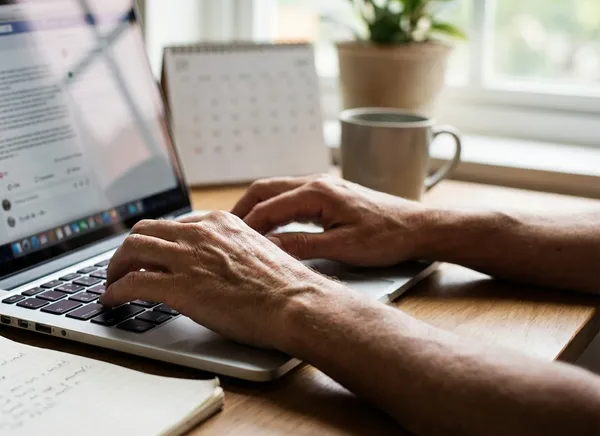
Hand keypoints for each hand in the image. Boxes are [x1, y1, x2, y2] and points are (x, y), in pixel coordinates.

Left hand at [99, 211, 335, 348]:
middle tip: (122, 266)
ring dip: (115, 267)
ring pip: (131, 250)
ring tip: (111, 283)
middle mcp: (199, 233)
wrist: (295, 303)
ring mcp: (187, 258)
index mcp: (218, 222)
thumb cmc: (285, 287)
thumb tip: (214, 266)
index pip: (172, 225)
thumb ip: (228, 251)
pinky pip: (132, 283)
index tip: (150, 255)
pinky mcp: (179, 287)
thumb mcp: (255, 252)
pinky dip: (115, 291)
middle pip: (144, 231)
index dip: (155, 242)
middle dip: (128, 250)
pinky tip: (112, 300)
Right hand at [231, 175, 431, 266]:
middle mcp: (316, 183)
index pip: (267, 207)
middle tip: (224, 231)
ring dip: (256, 208)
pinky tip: (270, 226)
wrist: (419, 228)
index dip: (246, 226)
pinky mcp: (329, 195)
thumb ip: (302, 246)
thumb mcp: (342, 247)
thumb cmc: (387, 237)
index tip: (230, 243)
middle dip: (242, 210)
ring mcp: (322, 187)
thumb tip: (268, 249)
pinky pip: (291, 197)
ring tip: (240, 230)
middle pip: (264, 189)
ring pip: (276, 191)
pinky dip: (273, 209)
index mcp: (316, 193)